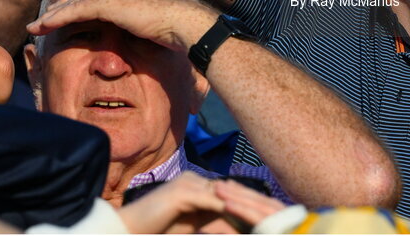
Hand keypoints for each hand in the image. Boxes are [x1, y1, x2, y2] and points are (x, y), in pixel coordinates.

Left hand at [26, 0, 216, 52]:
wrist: (184, 24)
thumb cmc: (176, 32)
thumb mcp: (154, 29)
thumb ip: (142, 31)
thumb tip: (142, 42)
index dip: (76, 6)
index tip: (62, 17)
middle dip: (59, 8)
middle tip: (41, 21)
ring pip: (73, 2)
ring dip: (52, 14)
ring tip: (35, 26)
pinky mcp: (109, 4)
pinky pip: (76, 10)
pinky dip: (57, 18)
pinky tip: (43, 25)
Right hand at [118, 173, 285, 233]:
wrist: (126, 230)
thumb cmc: (158, 231)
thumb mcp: (195, 228)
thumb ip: (216, 226)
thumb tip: (239, 230)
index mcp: (199, 186)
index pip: (234, 194)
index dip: (256, 204)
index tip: (277, 214)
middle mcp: (196, 179)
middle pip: (236, 191)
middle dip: (260, 203)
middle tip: (283, 214)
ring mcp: (190, 183)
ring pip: (230, 195)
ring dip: (252, 206)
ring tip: (272, 217)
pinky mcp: (183, 192)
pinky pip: (215, 202)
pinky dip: (234, 210)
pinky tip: (248, 218)